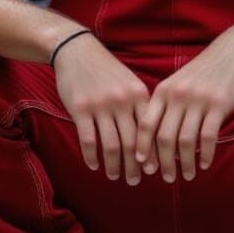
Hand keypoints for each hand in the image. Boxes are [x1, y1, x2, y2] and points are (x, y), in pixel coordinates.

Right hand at [53, 32, 155, 185]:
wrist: (78, 51)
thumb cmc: (107, 70)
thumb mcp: (130, 83)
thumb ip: (141, 106)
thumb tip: (154, 138)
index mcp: (139, 94)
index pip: (150, 131)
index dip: (153, 153)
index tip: (154, 170)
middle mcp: (122, 101)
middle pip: (133, 143)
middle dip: (135, 166)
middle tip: (135, 181)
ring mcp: (101, 105)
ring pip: (112, 145)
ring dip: (114, 166)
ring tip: (114, 176)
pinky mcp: (80, 108)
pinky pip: (88, 140)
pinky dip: (92, 156)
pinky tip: (94, 165)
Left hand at [134, 24, 233, 182]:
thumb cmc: (206, 71)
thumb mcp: (180, 82)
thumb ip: (168, 104)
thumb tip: (157, 139)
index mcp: (164, 90)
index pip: (146, 124)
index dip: (142, 148)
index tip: (143, 165)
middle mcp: (178, 95)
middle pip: (163, 137)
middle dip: (163, 162)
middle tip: (167, 178)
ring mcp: (198, 99)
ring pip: (185, 141)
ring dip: (185, 163)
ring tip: (188, 175)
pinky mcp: (219, 104)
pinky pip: (208, 136)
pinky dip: (205, 154)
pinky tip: (205, 164)